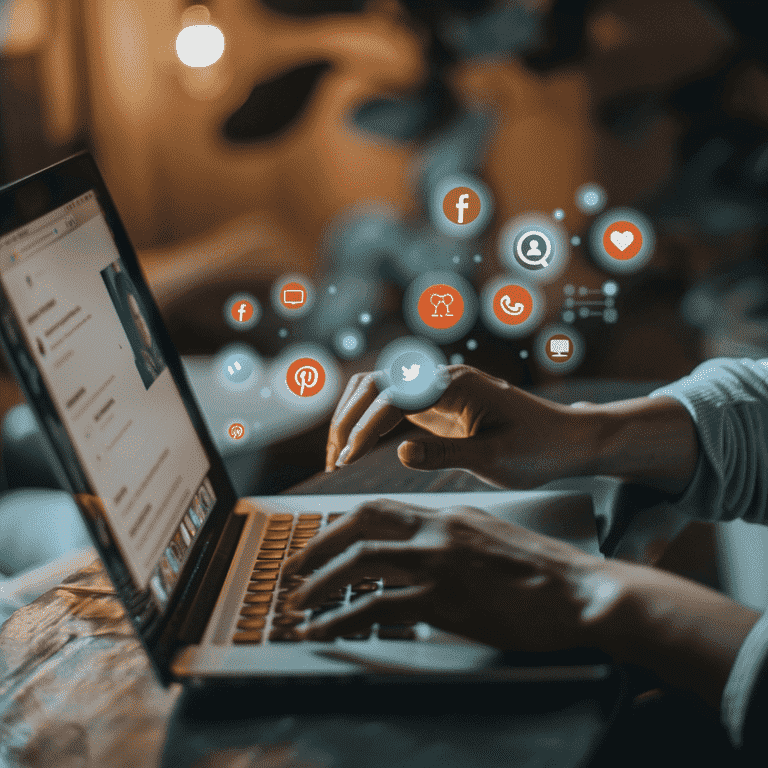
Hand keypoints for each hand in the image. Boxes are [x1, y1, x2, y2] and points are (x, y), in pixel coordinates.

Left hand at [282, 499, 610, 649]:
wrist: (578, 590)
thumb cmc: (540, 572)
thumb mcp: (489, 538)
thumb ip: (449, 539)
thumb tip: (416, 554)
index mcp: (447, 514)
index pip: (380, 509)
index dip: (341, 524)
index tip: (319, 542)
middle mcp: (436, 529)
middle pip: (360, 522)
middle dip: (317, 544)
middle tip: (292, 569)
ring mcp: (438, 562)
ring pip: (360, 562)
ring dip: (320, 584)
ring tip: (298, 605)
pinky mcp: (444, 599)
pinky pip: (376, 607)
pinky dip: (341, 619)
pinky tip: (325, 631)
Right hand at [326, 364, 596, 488]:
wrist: (567, 440)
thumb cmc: (539, 449)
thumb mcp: (495, 460)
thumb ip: (446, 454)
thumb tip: (399, 454)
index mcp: (455, 386)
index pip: (393, 397)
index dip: (365, 428)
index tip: (347, 462)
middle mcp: (441, 380)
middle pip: (375, 384)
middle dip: (348, 419)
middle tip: (335, 462)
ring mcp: (437, 391)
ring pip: (377, 389)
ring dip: (353, 417)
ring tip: (339, 457)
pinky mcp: (437, 406)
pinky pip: (391, 406)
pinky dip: (369, 424)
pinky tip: (359, 451)